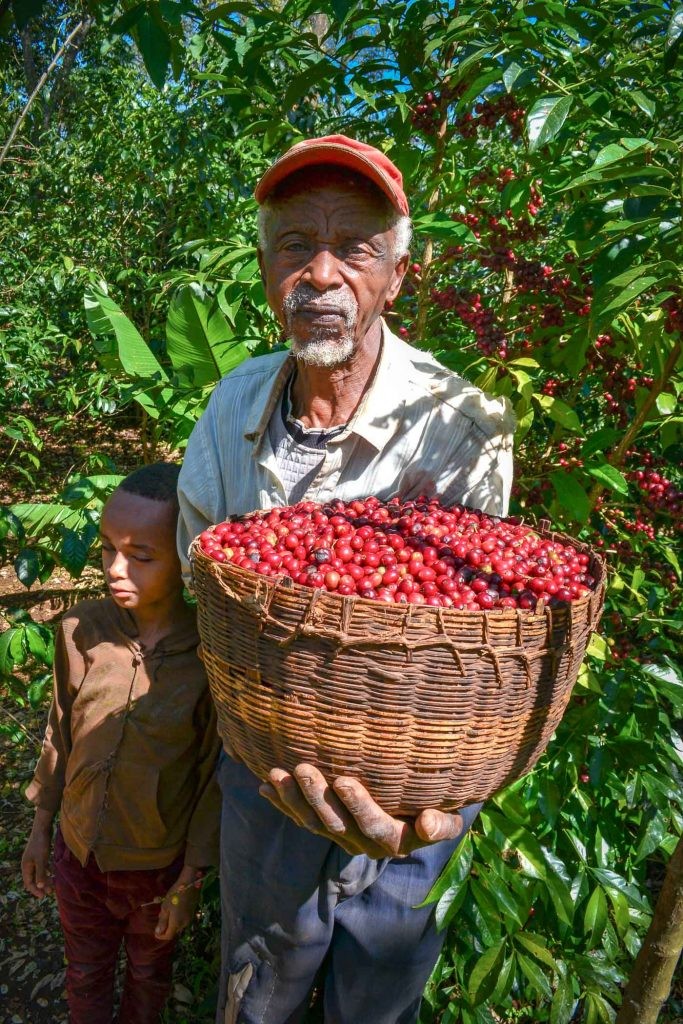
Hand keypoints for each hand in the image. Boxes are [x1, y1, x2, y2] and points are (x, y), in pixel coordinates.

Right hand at [21, 827, 53, 898]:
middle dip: (41, 886)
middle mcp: (28, 864)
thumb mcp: (41, 860)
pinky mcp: (40, 855)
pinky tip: (53, 874)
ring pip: (39, 873)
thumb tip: (40, 887)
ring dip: (45, 879)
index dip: (35, 890)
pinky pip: (42, 867)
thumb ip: (40, 873)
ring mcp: (34, 859)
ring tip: (53, 885)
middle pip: (34, 879)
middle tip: (50, 893)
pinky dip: (47, 871)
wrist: (42, 828)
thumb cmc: (40, 844)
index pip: (29, 883)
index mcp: (26, 867)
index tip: (43, 896)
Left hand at [154, 867, 201, 941]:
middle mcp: (184, 924)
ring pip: (177, 925)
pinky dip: (176, 918)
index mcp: (176, 923)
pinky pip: (182, 920)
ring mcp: (189, 919)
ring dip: (171, 922)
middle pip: (173, 931)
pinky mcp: (191, 913)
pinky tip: (174, 908)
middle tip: (160, 915)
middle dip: (165, 927)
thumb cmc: (174, 895)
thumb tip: (158, 933)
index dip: (160, 936)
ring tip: (167, 909)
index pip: (168, 936)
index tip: (155, 931)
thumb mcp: (165, 907)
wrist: (190, 883)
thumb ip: (162, 921)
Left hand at [259, 764, 464, 858]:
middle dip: (317, 797)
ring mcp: (342, 836)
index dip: (358, 806)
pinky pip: (302, 818)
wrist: (423, 818)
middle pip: (337, 823)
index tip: (344, 780)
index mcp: (395, 841)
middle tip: (302, 769)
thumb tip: (429, 823)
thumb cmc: (439, 808)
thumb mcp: (449, 818)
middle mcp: (364, 843)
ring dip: (293, 799)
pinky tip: (264, 787)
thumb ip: (443, 823)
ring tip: (275, 775)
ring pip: (314, 822)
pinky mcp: (327, 828)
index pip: (374, 826)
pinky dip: (283, 803)